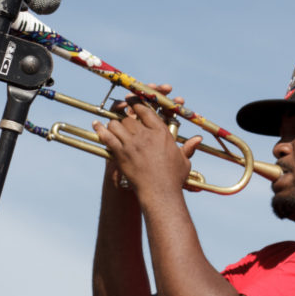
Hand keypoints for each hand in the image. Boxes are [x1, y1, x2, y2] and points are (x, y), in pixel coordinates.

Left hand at [93, 84, 201, 199]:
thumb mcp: (184, 160)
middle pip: (130, 118)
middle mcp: (146, 135)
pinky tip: (96, 125)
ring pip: (117, 124)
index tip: (134, 103)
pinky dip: (100, 129)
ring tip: (113, 126)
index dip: (138, 104)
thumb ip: (188, 147)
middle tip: (124, 120)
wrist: (160, 192)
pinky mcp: (121, 153)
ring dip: (114, 124)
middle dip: (126, 118)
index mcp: (161, 132)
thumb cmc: (173, 178)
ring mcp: (132, 143)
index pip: (146, 111)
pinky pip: (107, 136)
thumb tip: (198, 139)